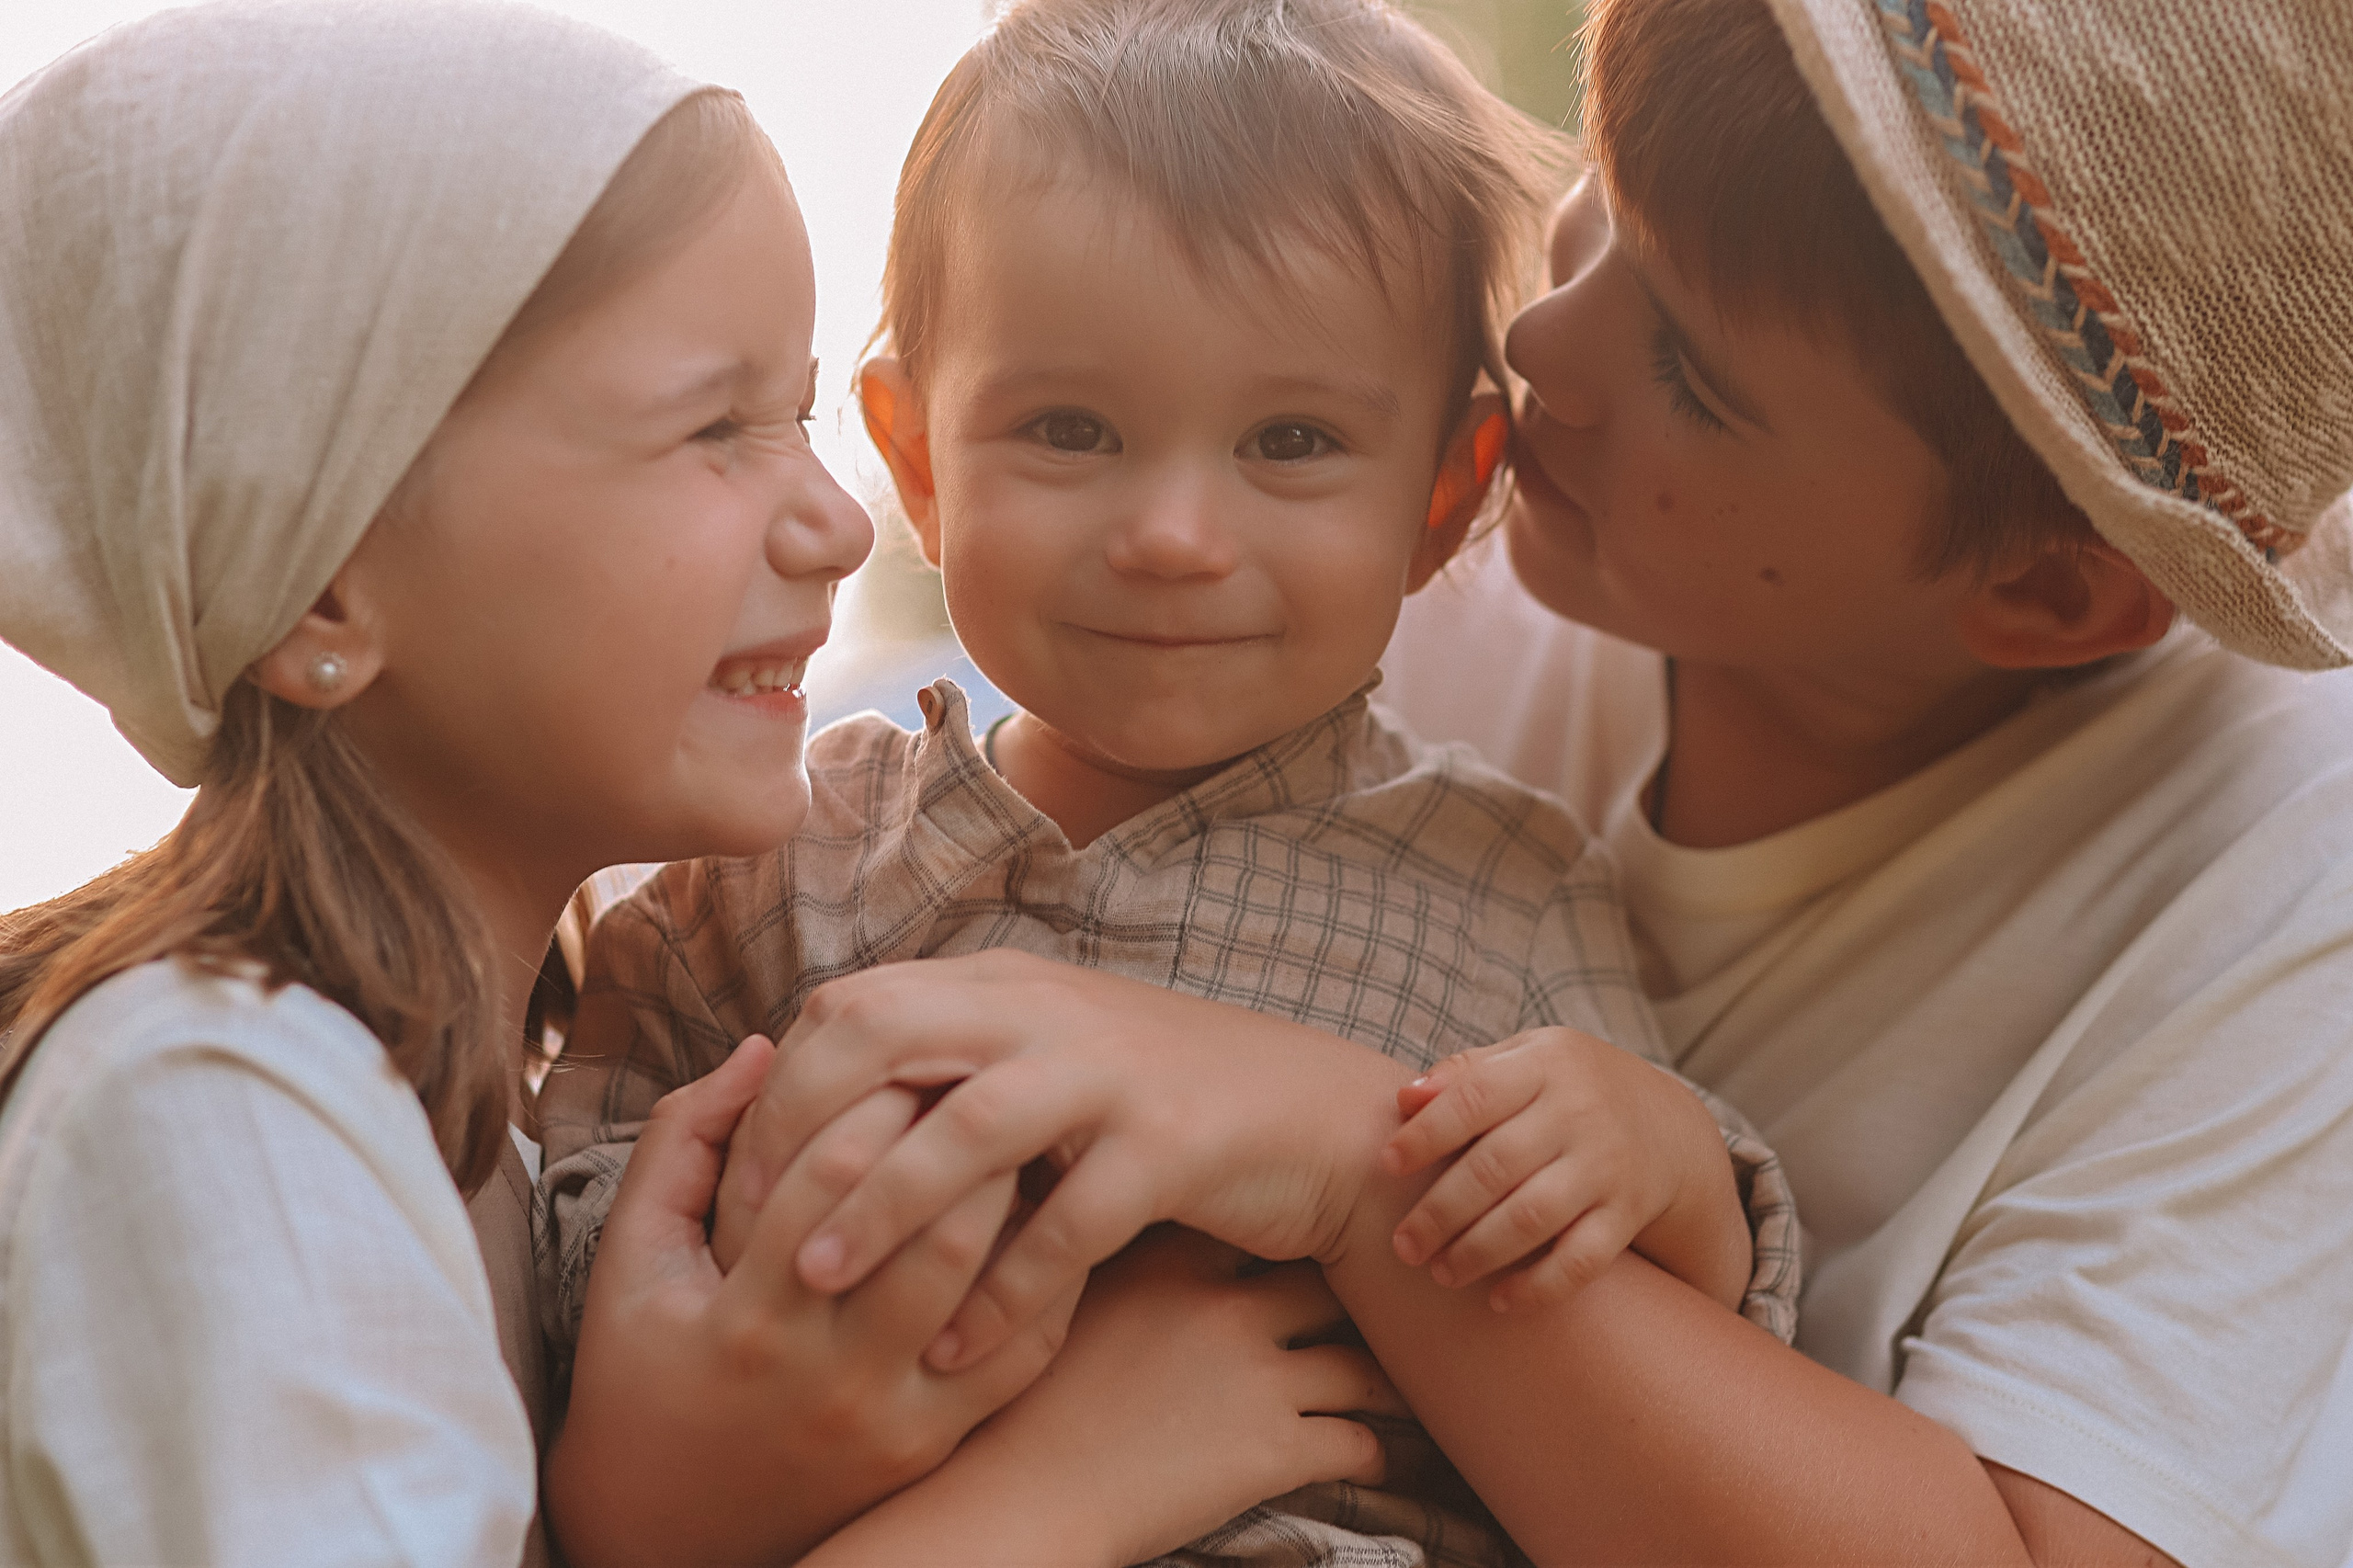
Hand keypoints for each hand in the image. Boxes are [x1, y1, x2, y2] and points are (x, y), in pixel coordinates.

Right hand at [544, 1036, 1078, 1567]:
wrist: (670, 1540)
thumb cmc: (641, 1378)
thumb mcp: (633, 1261)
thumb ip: (684, 1143)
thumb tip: (762, 1047)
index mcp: (747, 1318)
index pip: (832, 1179)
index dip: (879, 1098)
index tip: (905, 1051)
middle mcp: (829, 1375)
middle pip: (938, 1232)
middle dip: (969, 1139)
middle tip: (985, 1076)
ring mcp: (894, 1418)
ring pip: (990, 1287)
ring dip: (1014, 1196)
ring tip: (1018, 1127)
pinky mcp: (936, 1446)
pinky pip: (1023, 1353)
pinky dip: (1043, 1276)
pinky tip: (1039, 1214)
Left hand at [716, 951, 1410, 1374]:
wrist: (1314, 1114)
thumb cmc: (1155, 1098)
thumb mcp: (1044, 1050)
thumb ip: (949, 1055)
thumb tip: (814, 1088)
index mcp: (1004, 983)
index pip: (851, 1007)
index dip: (777, 1090)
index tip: (739, 1181)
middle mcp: (1048, 1009)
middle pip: (885, 1040)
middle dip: (803, 1137)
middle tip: (756, 1231)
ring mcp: (1112, 1073)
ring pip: (967, 1129)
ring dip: (881, 1206)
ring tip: (817, 1281)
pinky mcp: (1172, 1145)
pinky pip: (1068, 1223)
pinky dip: (1003, 1290)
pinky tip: (953, 1350)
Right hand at [803, 1227, 1402, 1567]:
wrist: (1011, 1499)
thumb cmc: (1005, 1408)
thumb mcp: (1038, 1296)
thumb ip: (1077, 1243)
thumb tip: (1088, 1206)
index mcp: (1167, 1253)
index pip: (1263, 1217)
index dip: (1300, 1217)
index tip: (1328, 1218)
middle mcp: (1223, 1302)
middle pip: (1327, 1278)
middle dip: (1364, 1285)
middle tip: (1399, 1286)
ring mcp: (1256, 1373)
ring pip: (1363, 1361)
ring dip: (1392, 1373)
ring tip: (1416, 1376)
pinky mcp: (1275, 1448)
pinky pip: (1363, 1440)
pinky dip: (1388, 1446)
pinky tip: (1394, 1452)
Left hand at [1382, 1028, 1749, 1311]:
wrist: (1670, 1127)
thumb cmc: (1568, 1090)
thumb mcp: (1527, 1059)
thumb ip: (1467, 1073)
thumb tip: (1404, 1098)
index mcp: (1547, 1064)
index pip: (1476, 1096)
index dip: (1426, 1134)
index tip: (1386, 1165)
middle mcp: (1580, 1113)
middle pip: (1496, 1166)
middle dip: (1440, 1211)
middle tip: (1402, 1246)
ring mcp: (1608, 1166)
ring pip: (1533, 1218)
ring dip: (1478, 1252)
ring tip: (1439, 1273)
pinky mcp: (1627, 1214)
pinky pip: (1582, 1260)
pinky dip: (1539, 1287)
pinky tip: (1500, 1301)